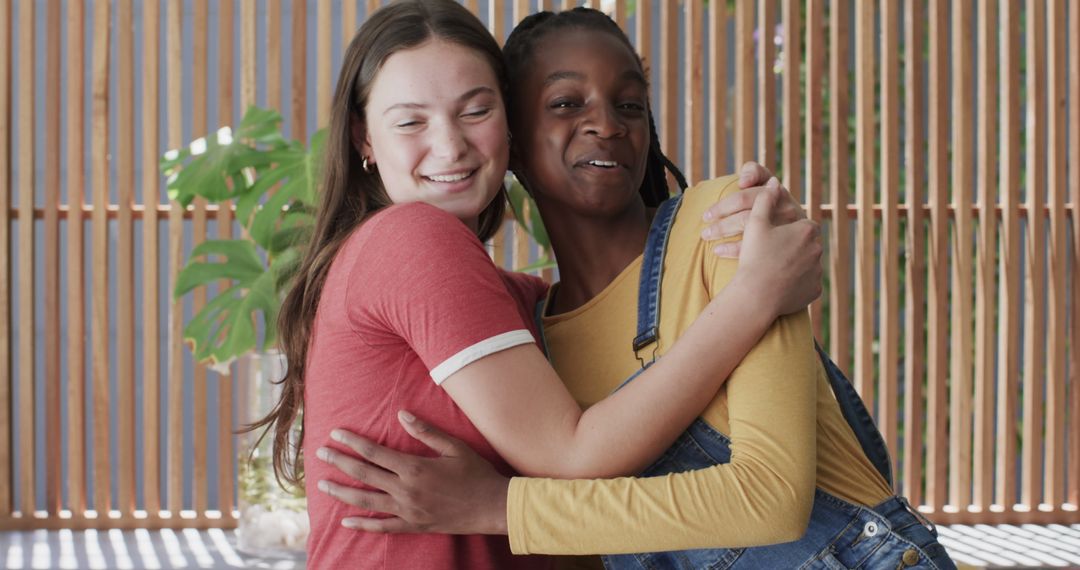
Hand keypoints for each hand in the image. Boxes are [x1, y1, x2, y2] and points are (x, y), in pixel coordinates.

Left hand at [315, 410, 510, 534]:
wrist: (492, 507)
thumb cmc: (476, 473)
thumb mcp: (454, 447)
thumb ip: (426, 431)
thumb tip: (402, 413)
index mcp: (414, 467)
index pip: (374, 451)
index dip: (352, 441)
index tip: (335, 434)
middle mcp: (406, 490)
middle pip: (364, 473)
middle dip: (340, 462)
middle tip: (320, 454)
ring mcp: (408, 510)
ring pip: (366, 501)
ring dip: (342, 492)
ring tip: (323, 485)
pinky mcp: (413, 525)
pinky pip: (383, 527)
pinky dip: (363, 524)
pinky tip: (346, 521)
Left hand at [702, 161, 807, 257]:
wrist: (798, 240)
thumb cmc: (773, 208)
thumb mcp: (768, 186)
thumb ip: (754, 173)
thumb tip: (743, 180)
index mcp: (776, 188)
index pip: (757, 180)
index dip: (744, 182)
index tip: (730, 193)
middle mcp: (783, 203)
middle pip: (747, 201)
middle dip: (722, 209)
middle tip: (705, 219)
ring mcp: (784, 224)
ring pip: (748, 222)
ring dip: (722, 228)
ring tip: (706, 235)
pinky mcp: (783, 244)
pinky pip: (753, 245)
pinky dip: (731, 248)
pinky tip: (718, 251)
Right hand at [733, 187, 821, 315]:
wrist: (757, 295)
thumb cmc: (755, 257)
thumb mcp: (755, 223)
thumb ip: (765, 200)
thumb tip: (774, 182)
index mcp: (807, 230)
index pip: (800, 226)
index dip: (784, 231)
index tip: (772, 237)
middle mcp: (818, 249)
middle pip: (803, 245)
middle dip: (789, 248)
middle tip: (770, 254)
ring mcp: (817, 272)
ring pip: (805, 265)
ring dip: (792, 266)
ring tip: (771, 270)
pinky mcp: (814, 291)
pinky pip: (804, 285)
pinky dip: (794, 285)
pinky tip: (778, 286)